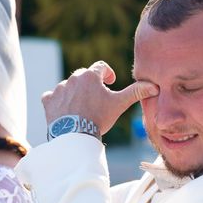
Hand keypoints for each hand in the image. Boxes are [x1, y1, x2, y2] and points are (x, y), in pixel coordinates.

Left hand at [42, 60, 157, 135]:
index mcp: (90, 75)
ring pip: (69, 86)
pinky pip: (52, 96)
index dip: (107, 74)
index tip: (110, 83)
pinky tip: (64, 110)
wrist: (75, 135)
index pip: (101, 67)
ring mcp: (59, 89)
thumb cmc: (99, 118)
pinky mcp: (48, 100)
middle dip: (91, 84)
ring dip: (75, 93)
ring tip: (82, 108)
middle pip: (84, 76)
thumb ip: (136, 92)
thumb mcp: (119, 104)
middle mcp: (73, 78)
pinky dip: (58, 101)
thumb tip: (154, 86)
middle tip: (97, 98)